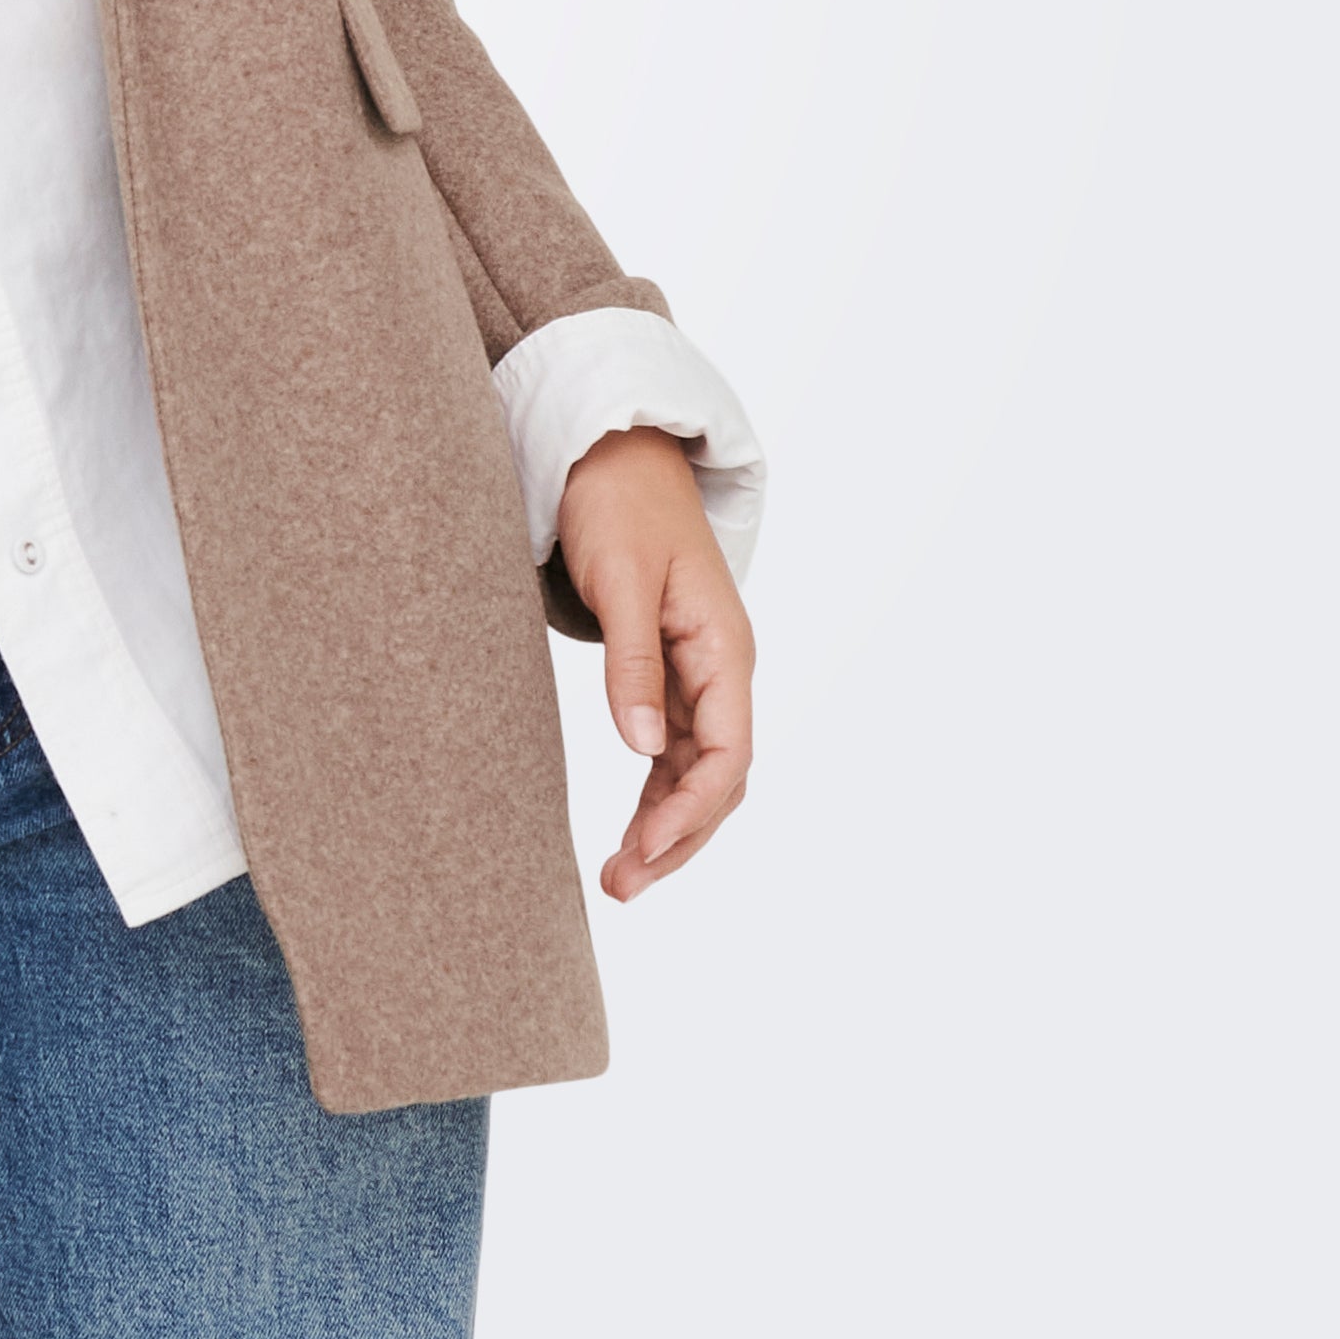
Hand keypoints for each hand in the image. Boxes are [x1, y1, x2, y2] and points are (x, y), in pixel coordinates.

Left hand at [554, 426, 754, 902]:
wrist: (611, 453)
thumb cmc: (618, 506)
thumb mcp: (621, 581)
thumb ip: (634, 664)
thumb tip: (642, 748)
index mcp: (725, 648)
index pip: (728, 752)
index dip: (691, 811)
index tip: (646, 851)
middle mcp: (722, 668)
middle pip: (719, 777)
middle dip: (678, 837)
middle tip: (622, 886)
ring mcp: (700, 674)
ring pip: (698, 771)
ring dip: (666, 825)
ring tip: (619, 876)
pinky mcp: (671, 671)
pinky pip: (676, 749)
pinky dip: (656, 791)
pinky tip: (631, 828)